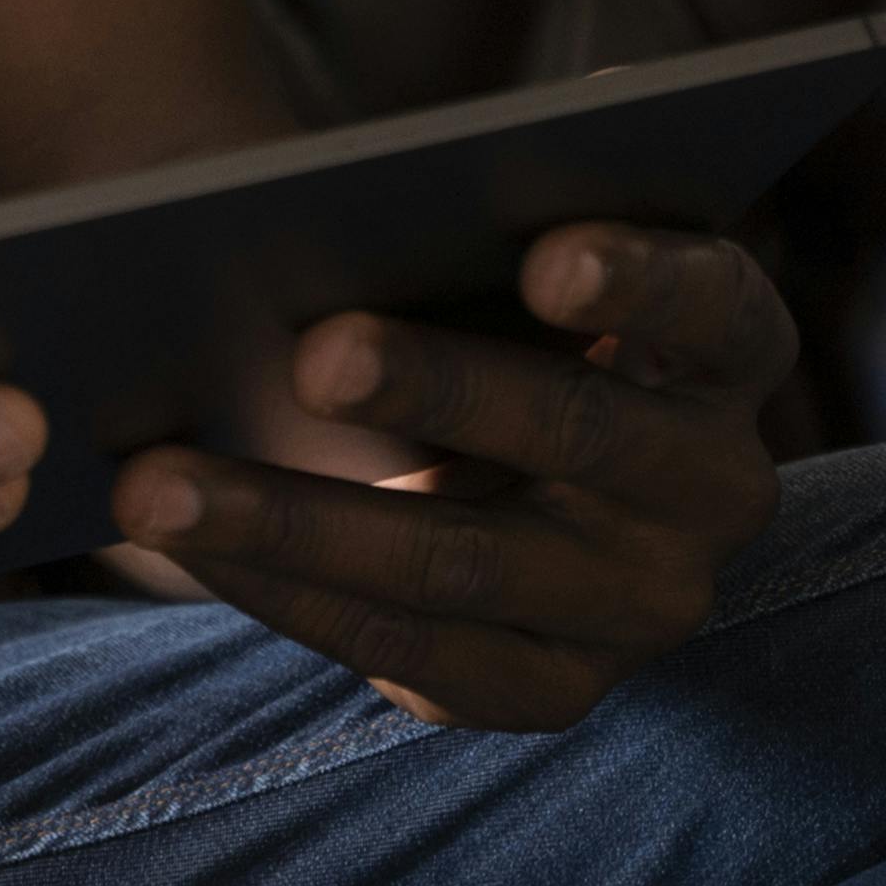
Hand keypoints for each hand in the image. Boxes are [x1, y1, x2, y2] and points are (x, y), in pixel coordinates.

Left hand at [110, 224, 797, 730]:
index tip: (545, 258)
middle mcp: (716, 486)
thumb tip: (337, 199)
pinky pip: (411, 651)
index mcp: (731, 350)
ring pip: (463, 563)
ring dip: (296, 518)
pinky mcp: (553, 687)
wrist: (491, 442)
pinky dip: (283, 590)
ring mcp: (642, 604)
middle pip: (582, 433)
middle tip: (309, 352)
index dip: (640, 282)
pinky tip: (181, 544)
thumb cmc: (488, 292)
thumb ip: (478, 210)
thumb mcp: (509, 243)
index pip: (718, 304)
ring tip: (155, 479)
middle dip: (439, 387)